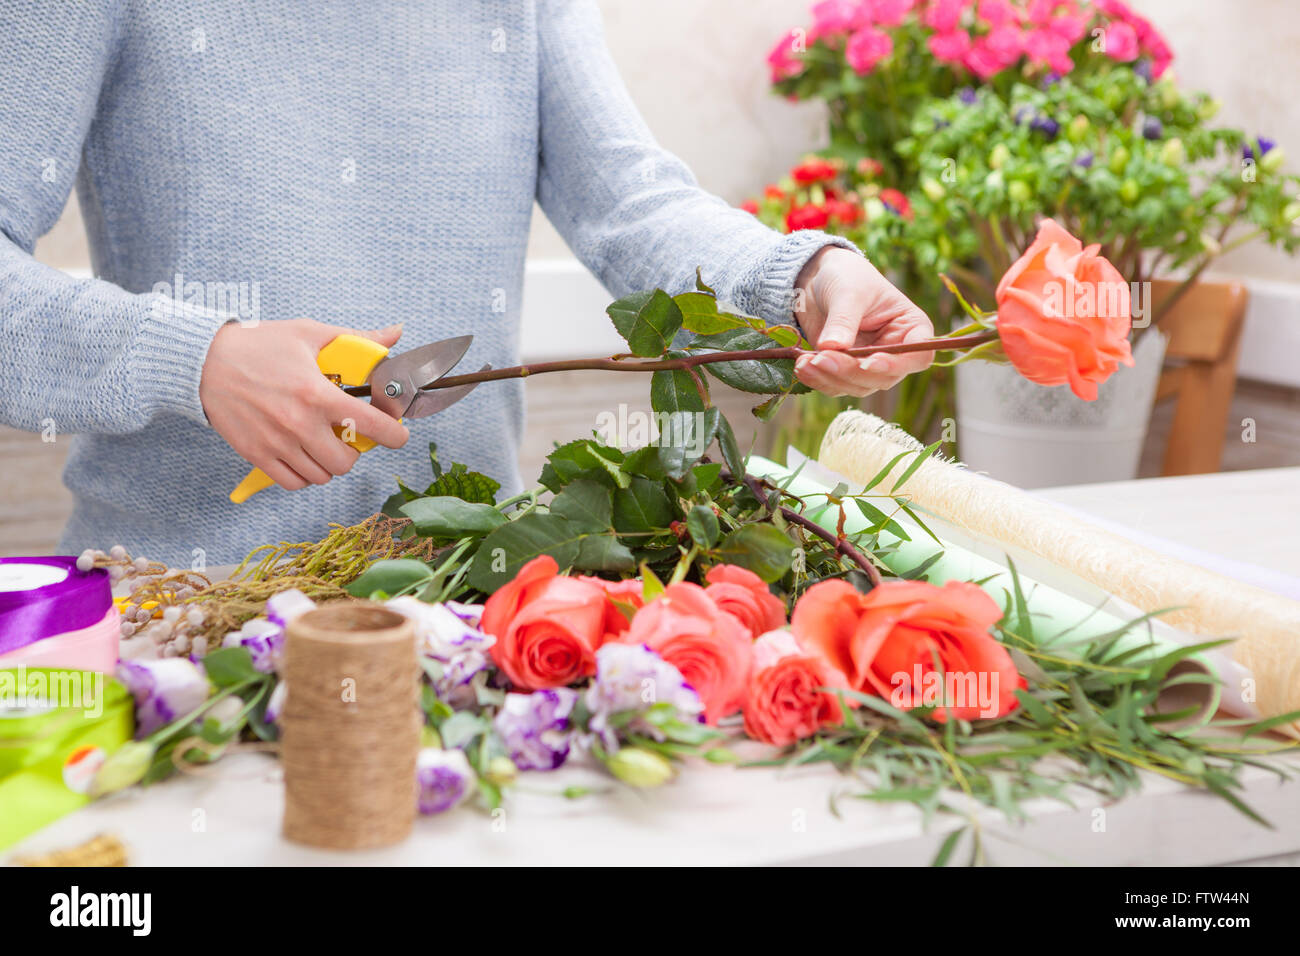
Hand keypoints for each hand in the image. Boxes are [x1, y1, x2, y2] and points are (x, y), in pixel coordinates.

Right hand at [199, 318, 410, 489]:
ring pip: (322, 476)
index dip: (394, 435)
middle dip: (355, 450)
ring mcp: (277, 443)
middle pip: (346, 461)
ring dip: (329, 463)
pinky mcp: (257, 455)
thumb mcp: (310, 334)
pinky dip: (305, 474)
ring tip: (324, 442)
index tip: (398, 434)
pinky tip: (304, 454)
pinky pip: (293, 482)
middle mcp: (299, 424)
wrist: (203, 361)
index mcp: (317, 394)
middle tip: (348, 434)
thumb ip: (357, 339)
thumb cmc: (259, 345)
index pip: (371, 425)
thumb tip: (396, 333)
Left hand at [793, 247, 934, 396]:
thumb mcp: (848, 292)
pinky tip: (802, 366)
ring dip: (830, 378)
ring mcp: (870, 365)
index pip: (918, 355)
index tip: (868, 362)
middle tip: (822, 359)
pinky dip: (818, 379)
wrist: (819, 279)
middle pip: (884, 377)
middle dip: (851, 372)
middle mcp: (894, 352)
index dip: (897, 364)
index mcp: (911, 327)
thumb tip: (833, 347)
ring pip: (858, 386)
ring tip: (805, 362)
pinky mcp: (844, 371)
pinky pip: (835, 384)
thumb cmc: (846, 276)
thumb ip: (844, 319)